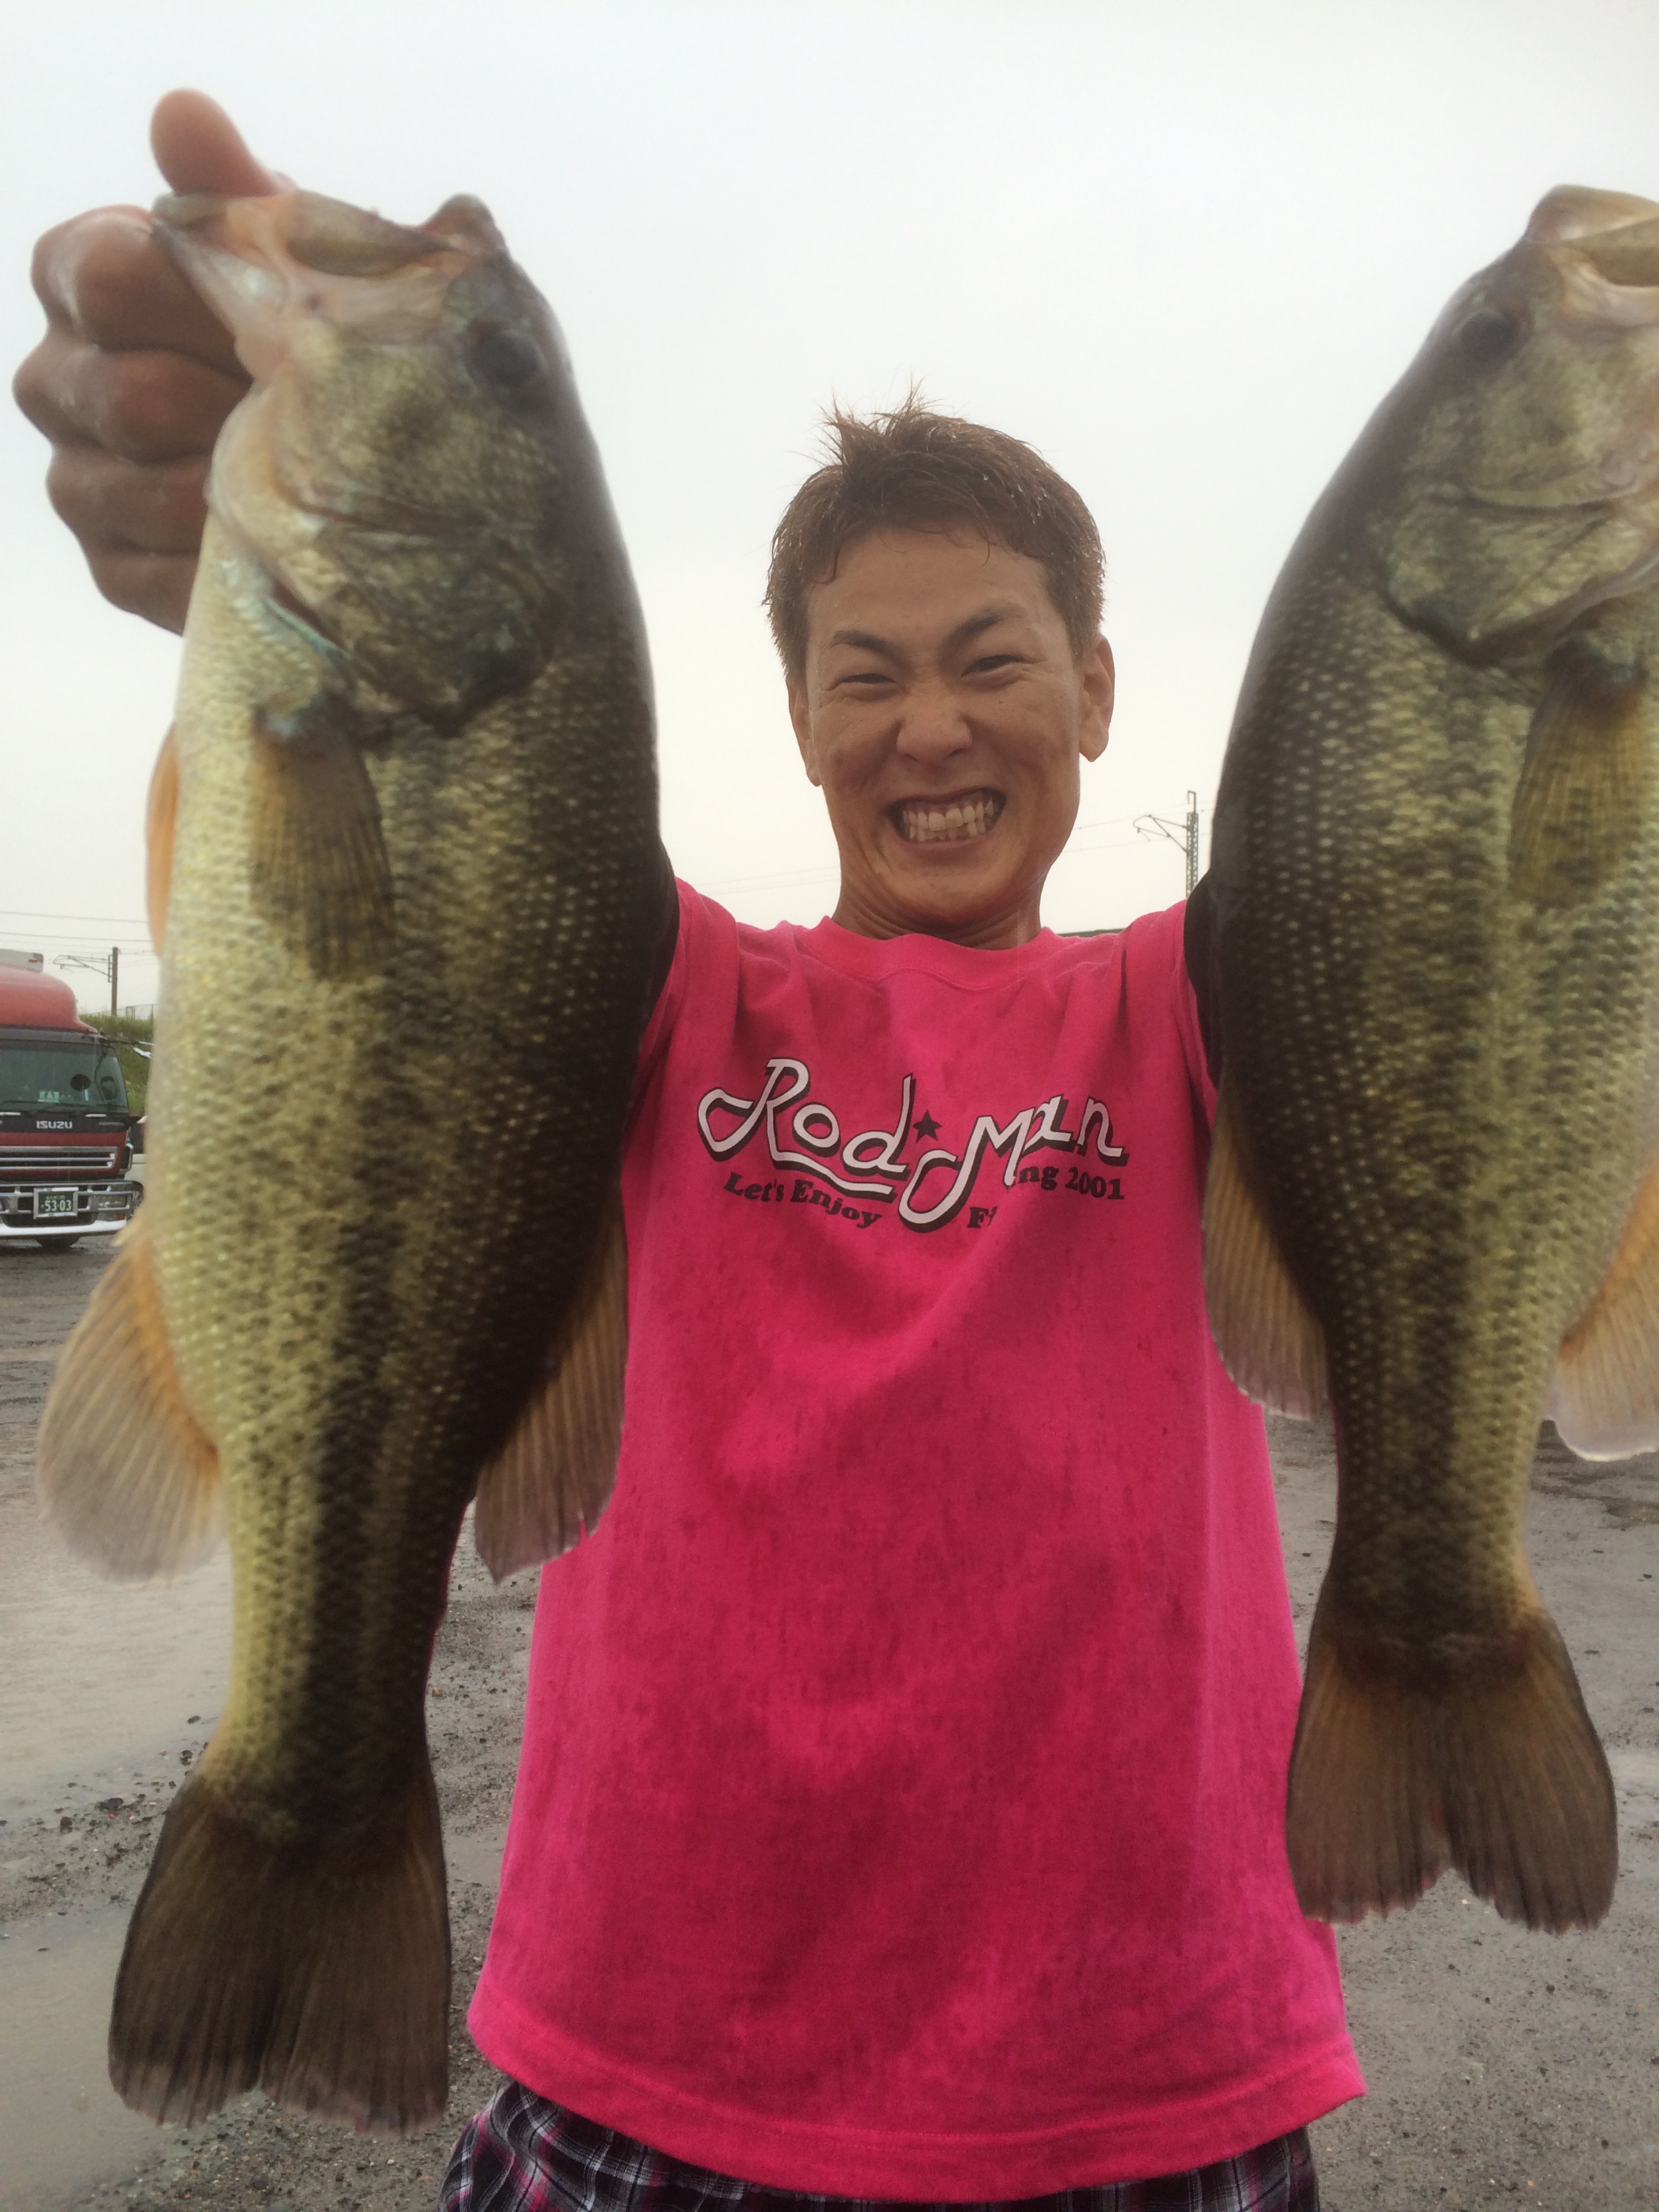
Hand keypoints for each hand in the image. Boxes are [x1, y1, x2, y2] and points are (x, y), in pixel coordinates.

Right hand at [12, 91, 278, 632]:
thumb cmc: (324, 344)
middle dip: (240, 410)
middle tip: (322, 419)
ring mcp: (76, 482)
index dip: (204, 305)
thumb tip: (183, 113)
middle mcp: (56, 378)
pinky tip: (289, 547)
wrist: (367, 472)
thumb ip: (239, 194)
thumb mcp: (303, 267)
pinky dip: (237, 561)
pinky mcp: (112, 570)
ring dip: (246, 491)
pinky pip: (160, 575)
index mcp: (86, 276)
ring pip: (145, 490)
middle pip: (131, 396)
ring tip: (316, 483)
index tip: (282, 327)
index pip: (110, 278)